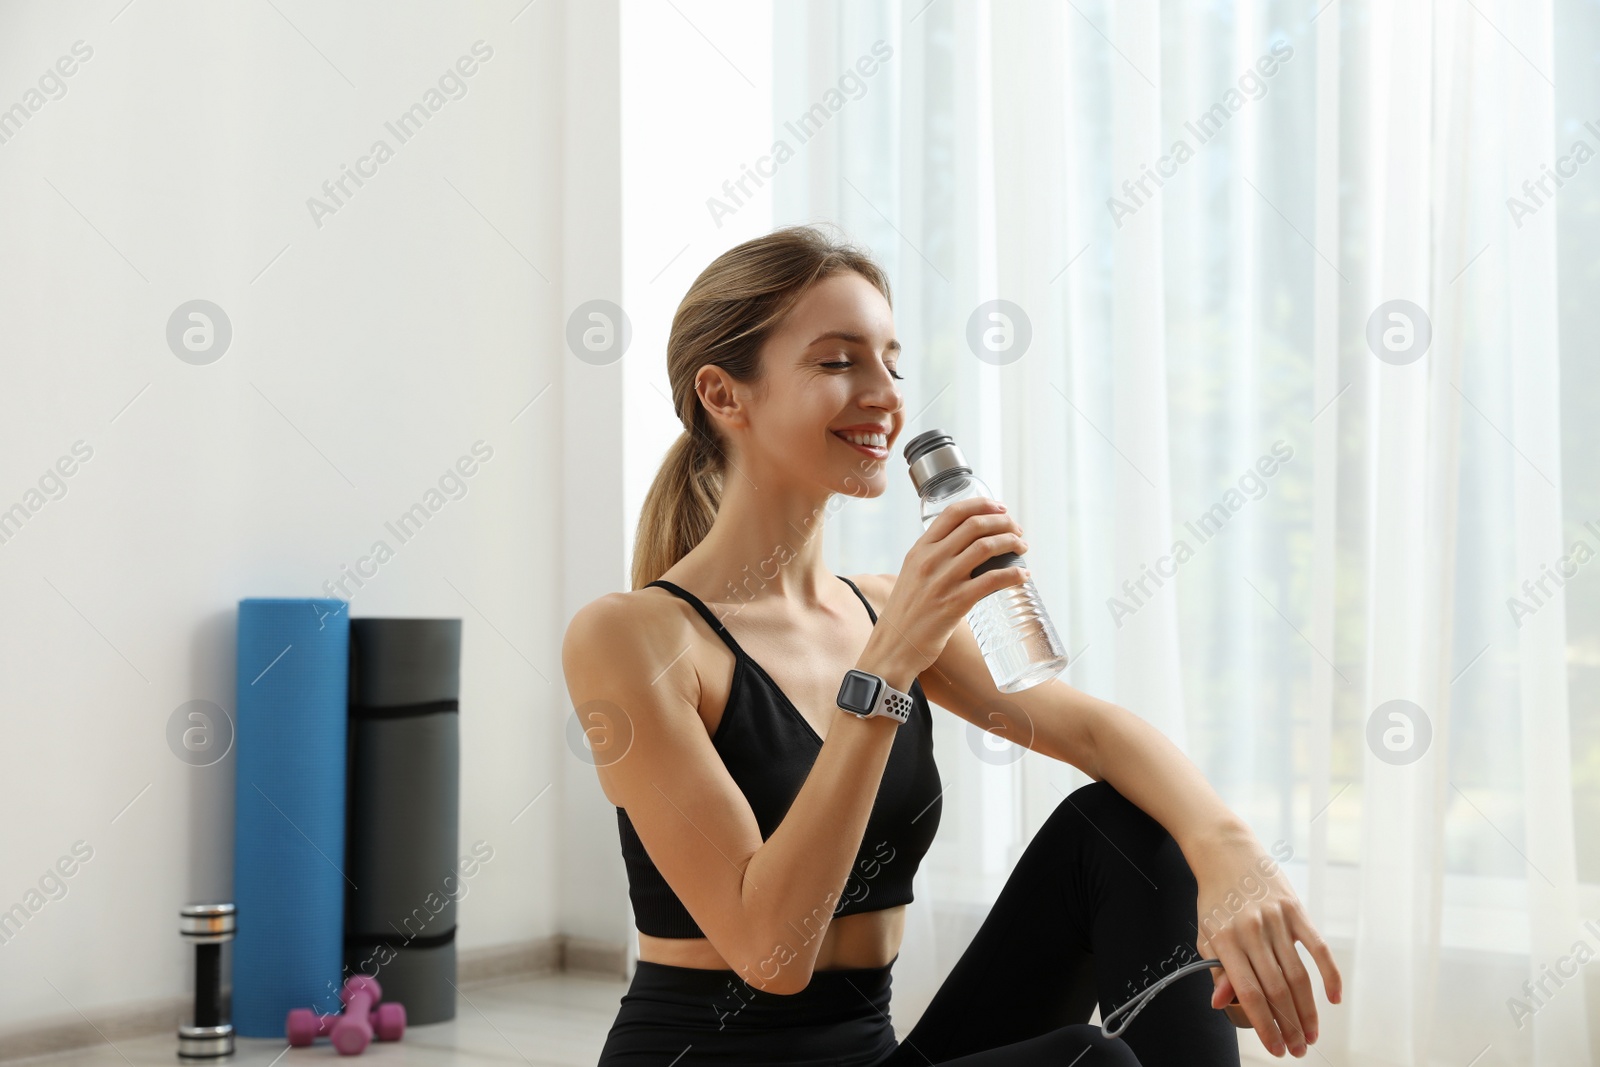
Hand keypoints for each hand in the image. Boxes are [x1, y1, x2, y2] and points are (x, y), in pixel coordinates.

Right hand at [875, 496, 1027, 675]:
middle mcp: (931, 560)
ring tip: (1022, 548)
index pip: (953, 513)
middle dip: (1003, 523)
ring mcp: (943, 580)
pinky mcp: (955, 603)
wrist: (894, 646)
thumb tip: (964, 549)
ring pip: (986, 547)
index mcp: (920, 549)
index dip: (981, 505)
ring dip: (1011, 543)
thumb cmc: (906, 613)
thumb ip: (932, 559)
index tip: (1000, 508)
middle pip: (975, 525)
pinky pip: (992, 580)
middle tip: (1017, 531)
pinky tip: (1023, 575)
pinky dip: (1013, 574)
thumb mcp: (912, 575)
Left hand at [1191, 829, 1342, 1057]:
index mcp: (1225, 939)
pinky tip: (1333, 999)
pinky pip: (1318, 948)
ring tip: (1312, 1034)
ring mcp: (1276, 920)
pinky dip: (1329, 975)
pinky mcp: (1296, 910)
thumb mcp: (1206, 933)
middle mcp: (1252, 931)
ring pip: (1298, 975)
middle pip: (1276, 989)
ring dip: (1308, 1010)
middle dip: (1289, 1026)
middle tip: (1298, 1049)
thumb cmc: (1215, 899)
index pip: (1248, 992)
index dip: (1264, 1024)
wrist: (1227, 853)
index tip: (1275, 1047)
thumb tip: (1221, 1003)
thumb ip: (1216, 969)